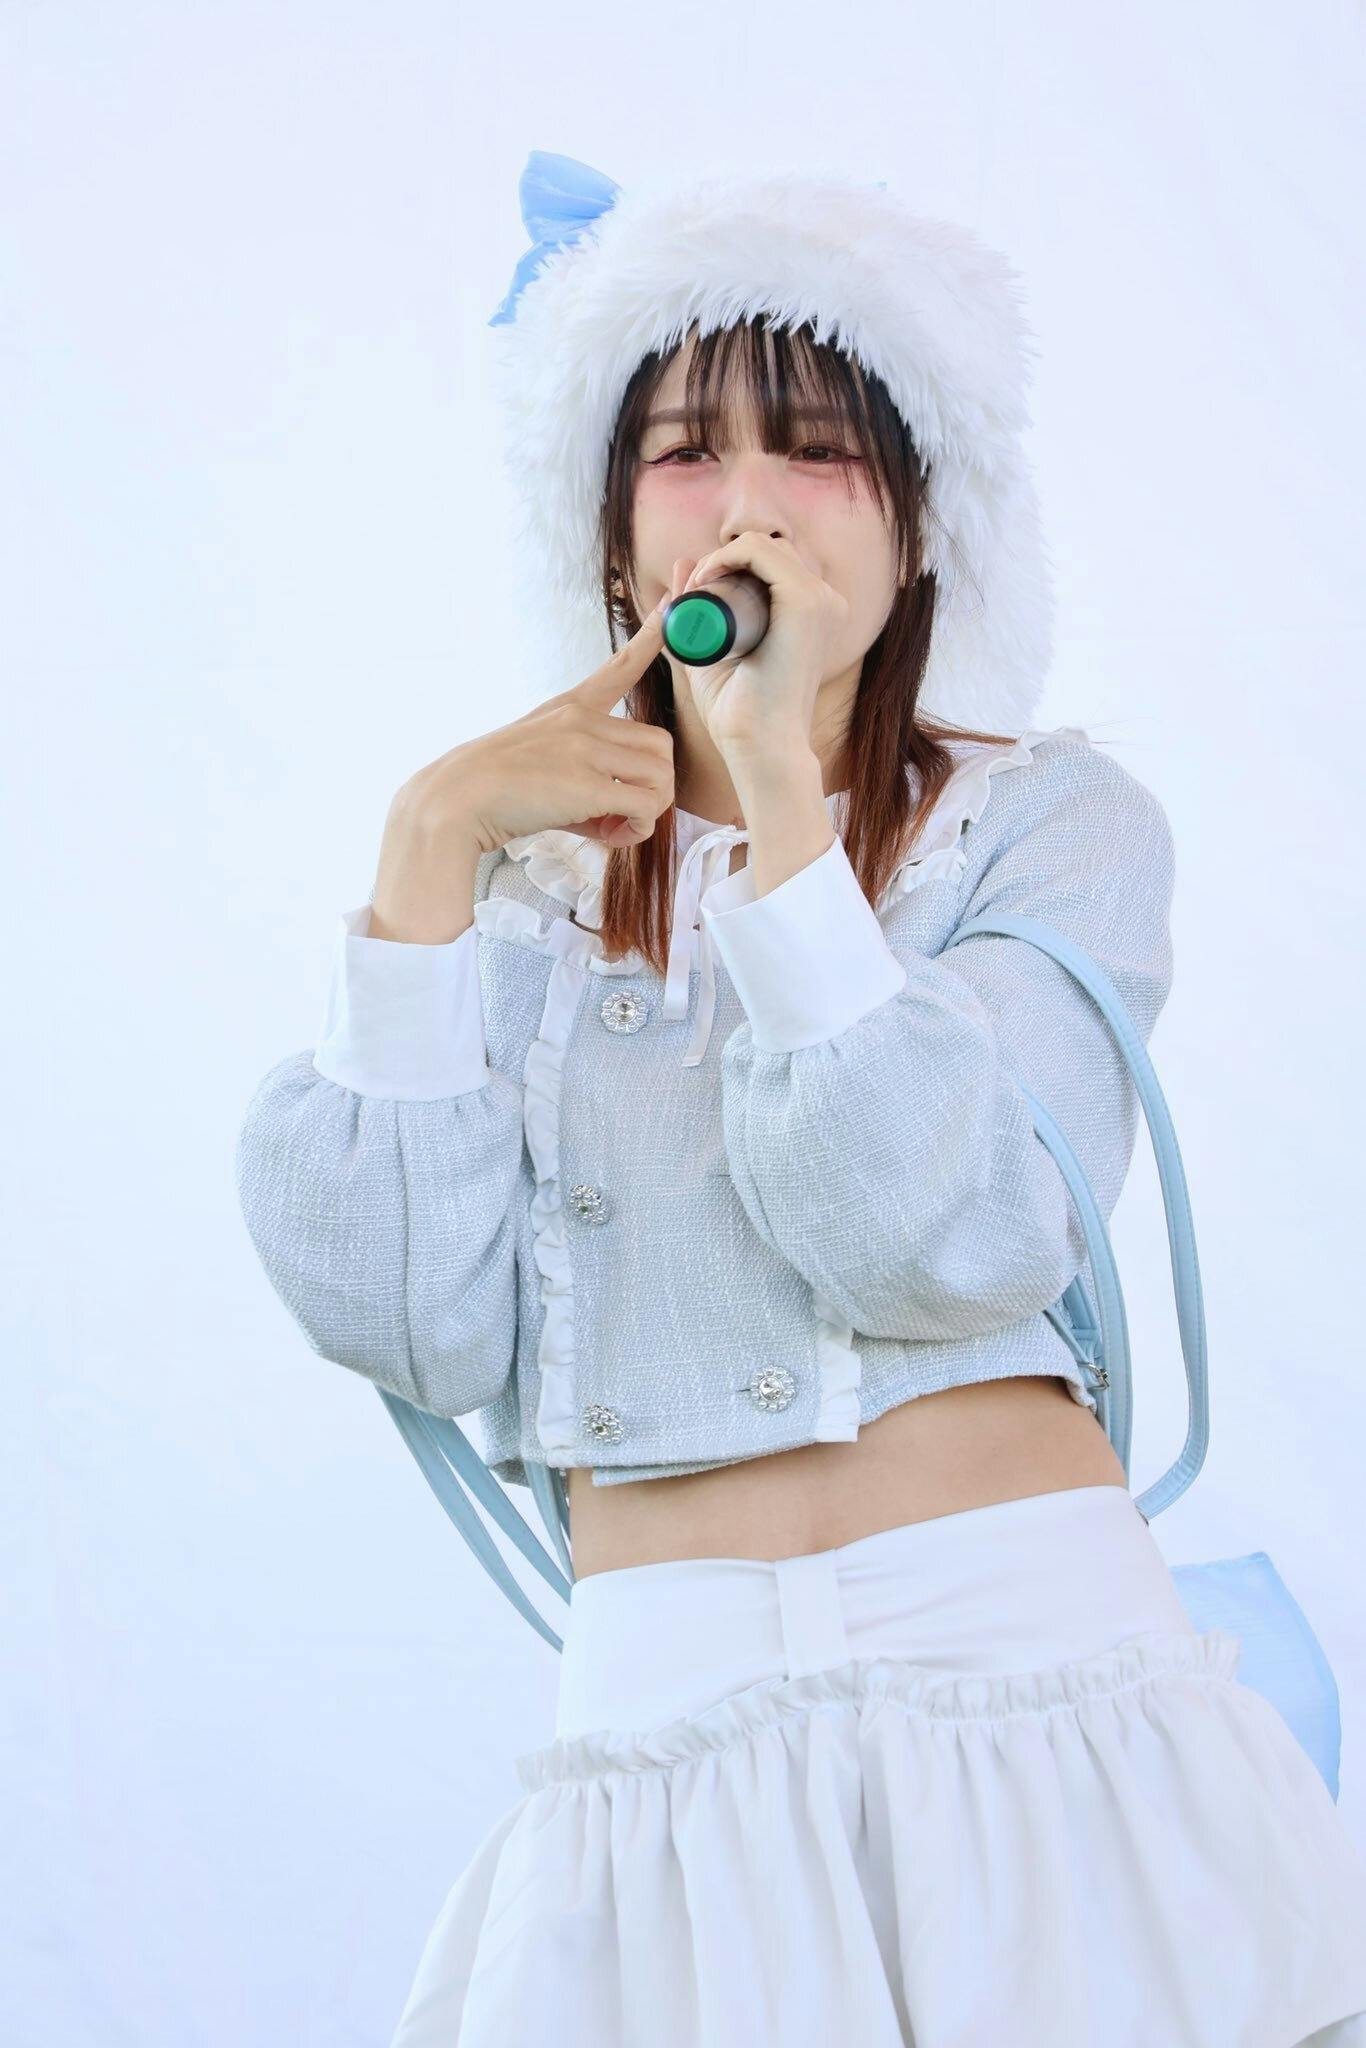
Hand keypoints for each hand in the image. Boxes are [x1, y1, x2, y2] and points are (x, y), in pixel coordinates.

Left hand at [670, 532, 847, 761]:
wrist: (759, 748)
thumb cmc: (740, 714)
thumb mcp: (710, 653)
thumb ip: (697, 614)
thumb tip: (681, 568)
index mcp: (814, 614)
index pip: (772, 565)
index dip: (730, 565)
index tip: (697, 591)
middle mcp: (825, 602)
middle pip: (768, 551)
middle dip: (724, 558)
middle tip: (694, 589)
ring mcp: (820, 600)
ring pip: (764, 545)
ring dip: (721, 555)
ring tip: (698, 586)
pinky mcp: (807, 602)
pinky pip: (761, 551)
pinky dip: (727, 555)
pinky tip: (706, 577)